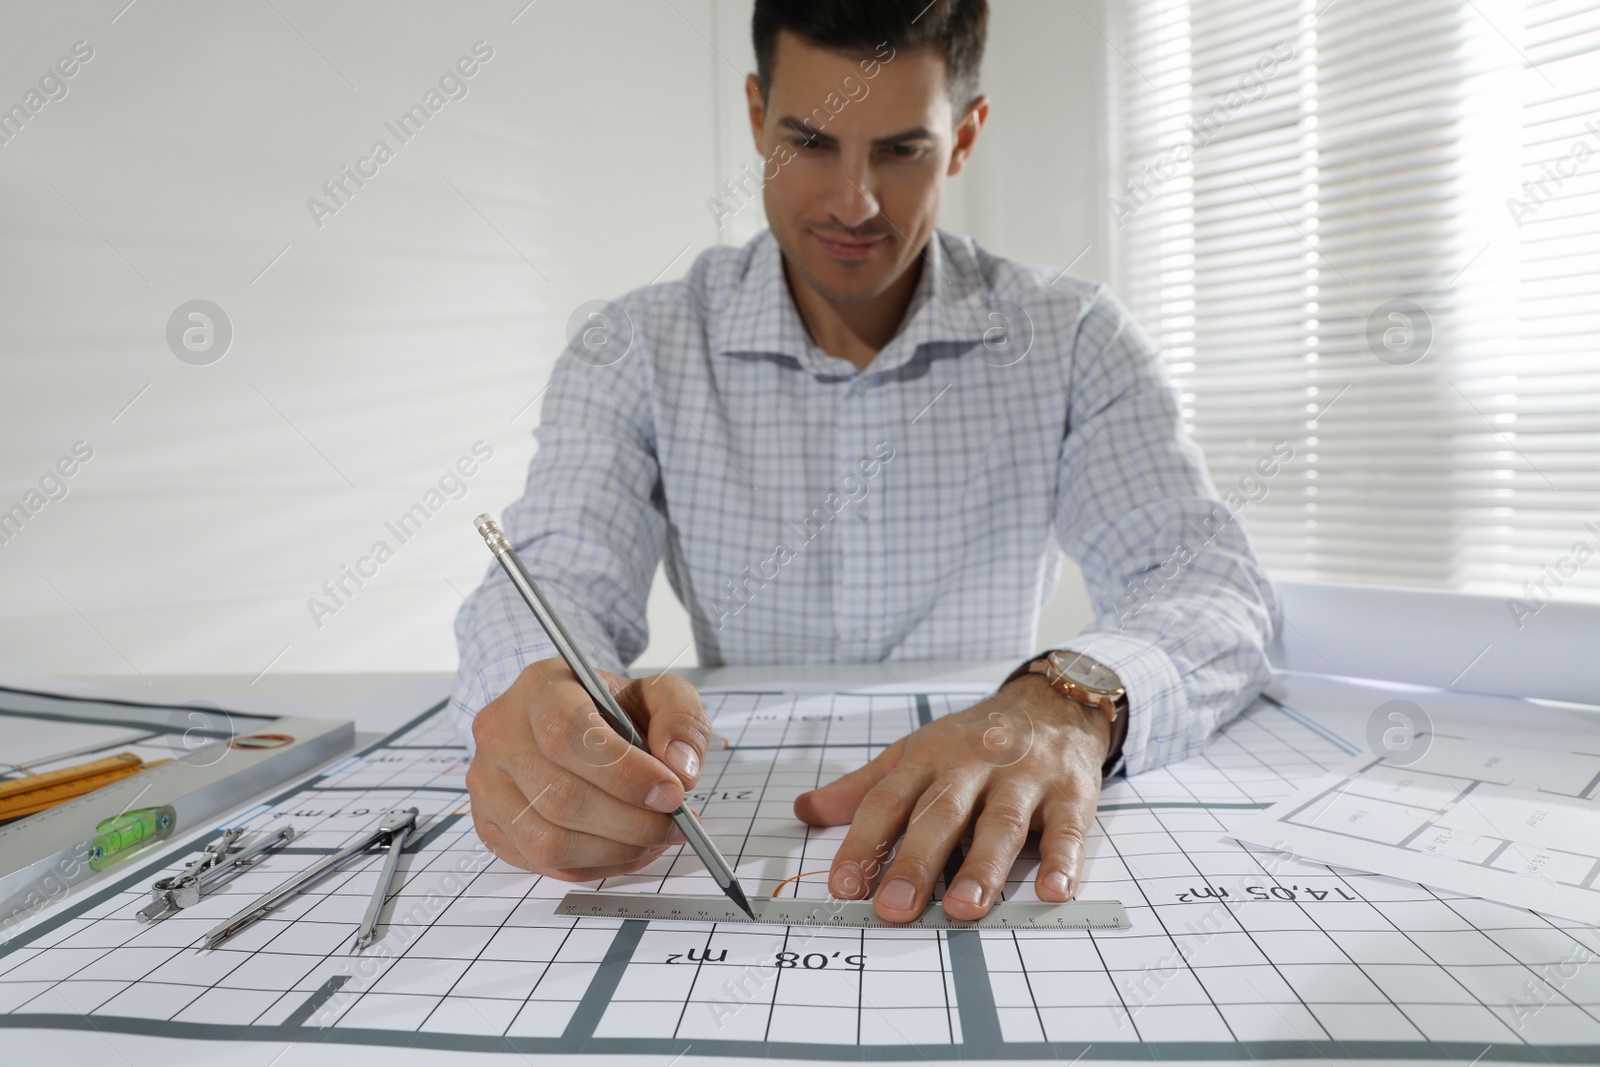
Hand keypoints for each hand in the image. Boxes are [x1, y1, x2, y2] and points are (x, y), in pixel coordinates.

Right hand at [466, 658, 709, 881]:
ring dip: (615, 850)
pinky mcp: (490, 825)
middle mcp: (500, 734)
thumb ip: (680, 718)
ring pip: (548, 841)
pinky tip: (627, 847)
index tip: (672, 792)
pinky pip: (544, 864)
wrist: (571, 722)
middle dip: (630, 821)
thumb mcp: (656, 694)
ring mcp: (487, 784)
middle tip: (675, 823)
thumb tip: (680, 768)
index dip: (624, 773)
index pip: (566, 734)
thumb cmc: (612, 709)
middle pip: (559, 796)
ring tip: (654, 837)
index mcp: (538, 689)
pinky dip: (597, 866)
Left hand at [794, 673, 1116, 921]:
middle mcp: (973, 766)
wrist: (1051, 702)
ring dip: (982, 867)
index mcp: (927, 758)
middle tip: (894, 907)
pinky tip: (1052, 891)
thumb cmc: (973, 739)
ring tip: (963, 908)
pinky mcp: (1070, 794)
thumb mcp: (914, 752)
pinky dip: (1063, 861)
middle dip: (916, 862)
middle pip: (940, 815)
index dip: (864, 843)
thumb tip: (806, 811)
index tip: (843, 885)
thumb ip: (863, 788)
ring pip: (1000, 824)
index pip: (888, 802)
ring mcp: (1023, 780)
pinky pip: (1067, 830)